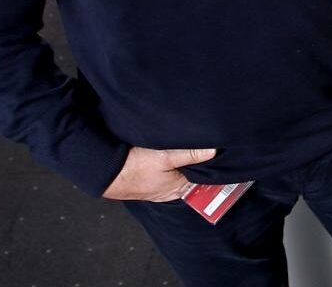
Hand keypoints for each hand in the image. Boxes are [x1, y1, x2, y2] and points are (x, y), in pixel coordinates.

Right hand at [101, 146, 216, 201]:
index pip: (205, 182)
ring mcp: (161, 182)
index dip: (214, 169)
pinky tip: (175, 147)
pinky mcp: (151, 174)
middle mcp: (172, 188)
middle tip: (214, 144)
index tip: (226, 157)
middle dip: (202, 162)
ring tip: (197, 143)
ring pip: (181, 170)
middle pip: (194, 175)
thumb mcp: (165, 158)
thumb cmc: (134, 168)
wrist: (105, 170)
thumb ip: (189, 155)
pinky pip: (169, 167)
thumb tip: (214, 151)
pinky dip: (174, 159)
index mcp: (179, 189)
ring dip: (187, 159)